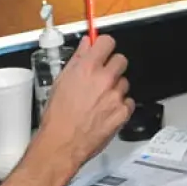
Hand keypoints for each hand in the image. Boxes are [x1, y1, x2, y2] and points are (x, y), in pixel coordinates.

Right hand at [36, 34, 133, 167]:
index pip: (107, 42)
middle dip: (112, 66)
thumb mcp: (61, 81)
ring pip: (124, 82)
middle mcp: (104, 79)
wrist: (63, 142)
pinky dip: (120, 105)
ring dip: (115, 88)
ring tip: (100, 99)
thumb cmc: (58, 116)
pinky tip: (106, 111)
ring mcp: (116, 96)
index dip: (104, 45)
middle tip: (102, 77)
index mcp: (87, 68)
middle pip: (121, 60)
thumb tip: (86, 44)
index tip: (102, 49)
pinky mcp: (123, 112)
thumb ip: (77, 59)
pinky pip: (128, 101)